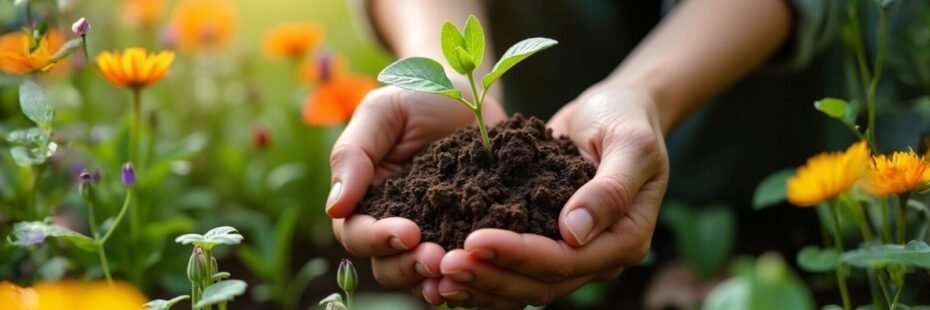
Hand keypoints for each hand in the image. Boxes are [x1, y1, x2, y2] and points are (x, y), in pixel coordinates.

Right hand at [327, 85, 506, 303]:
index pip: (357, 233)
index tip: (407, 231)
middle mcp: (396, 224)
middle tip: (436, 257)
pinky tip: (482, 274)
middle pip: (387, 265)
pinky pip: (463, 269)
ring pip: (421, 276)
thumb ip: (353, 154)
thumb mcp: (383, 112)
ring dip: (434, 279)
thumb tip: (334, 207)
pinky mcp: (468, 236)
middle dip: (408, 266)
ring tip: (456, 269)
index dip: (377, 239)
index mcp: (366, 199)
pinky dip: (469, 279)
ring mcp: (434, 234)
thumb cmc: (419, 95)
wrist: (475, 93)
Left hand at [435, 86, 668, 307]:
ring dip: (481, 283)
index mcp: (625, 239)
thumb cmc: (627, 120)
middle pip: (540, 284)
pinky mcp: (548, 245)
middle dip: (490, 275)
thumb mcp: (630, 144)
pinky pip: (514, 270)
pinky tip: (446, 270)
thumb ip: (610, 189)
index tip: (475, 239)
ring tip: (439, 275)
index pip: (566, 260)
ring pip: (523, 287)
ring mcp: (573, 255)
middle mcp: (599, 257)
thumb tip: (574, 233)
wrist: (616, 111)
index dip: (518, 254)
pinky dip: (483, 273)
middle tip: (444, 264)